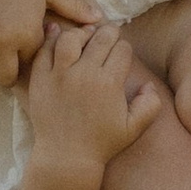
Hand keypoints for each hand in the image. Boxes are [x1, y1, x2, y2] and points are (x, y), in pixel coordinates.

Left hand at [23, 18, 165, 172]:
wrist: (66, 157)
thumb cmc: (102, 143)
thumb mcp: (134, 128)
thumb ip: (150, 106)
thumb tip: (148, 85)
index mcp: (110, 83)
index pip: (122, 49)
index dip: (124, 49)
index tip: (121, 54)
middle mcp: (85, 74)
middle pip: (100, 38)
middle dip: (108, 33)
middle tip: (108, 35)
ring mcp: (60, 75)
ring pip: (71, 38)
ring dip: (81, 32)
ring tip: (85, 35)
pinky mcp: (40, 80)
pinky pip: (44, 51)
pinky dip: (51, 38)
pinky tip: (57, 32)